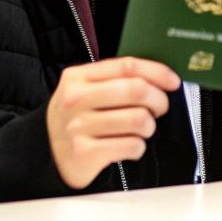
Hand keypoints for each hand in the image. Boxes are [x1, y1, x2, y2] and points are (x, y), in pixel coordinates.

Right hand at [46, 57, 179, 188]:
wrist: (47, 154)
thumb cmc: (78, 118)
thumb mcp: (86, 90)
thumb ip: (116, 79)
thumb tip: (163, 77)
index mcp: (77, 77)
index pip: (126, 66)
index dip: (157, 72)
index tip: (173, 81)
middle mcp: (75, 99)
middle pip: (136, 90)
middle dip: (159, 100)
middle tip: (159, 108)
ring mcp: (78, 127)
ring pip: (139, 120)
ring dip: (149, 127)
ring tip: (141, 129)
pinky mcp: (85, 153)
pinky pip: (132, 146)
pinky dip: (138, 147)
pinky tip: (129, 146)